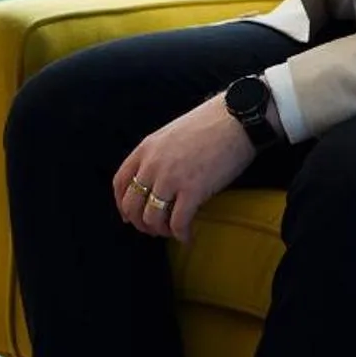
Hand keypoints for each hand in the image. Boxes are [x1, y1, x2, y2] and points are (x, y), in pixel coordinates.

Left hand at [112, 96, 253, 243]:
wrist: (235, 119)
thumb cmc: (209, 125)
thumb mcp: (171, 135)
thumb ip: (158, 156)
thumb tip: (156, 181)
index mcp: (146, 149)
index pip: (120, 182)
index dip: (122, 204)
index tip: (129, 216)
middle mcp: (152, 165)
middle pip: (132, 205)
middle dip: (141, 223)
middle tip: (154, 229)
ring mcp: (171, 178)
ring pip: (152, 218)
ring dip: (161, 231)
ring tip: (173, 231)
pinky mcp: (193, 190)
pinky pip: (178, 223)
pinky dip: (181, 235)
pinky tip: (188, 236)